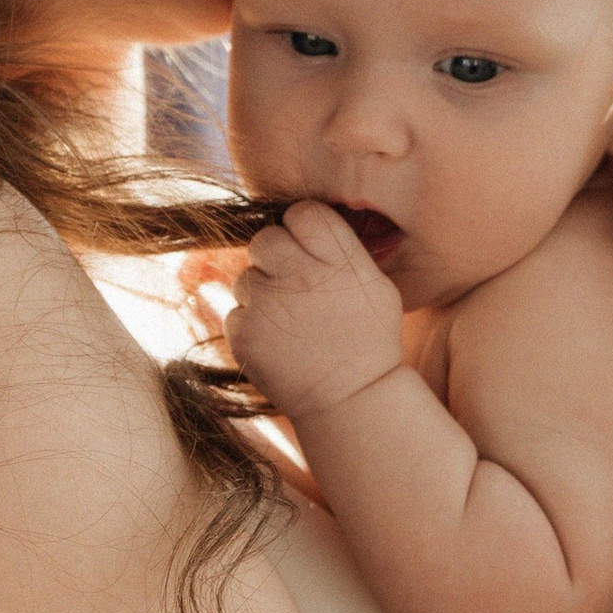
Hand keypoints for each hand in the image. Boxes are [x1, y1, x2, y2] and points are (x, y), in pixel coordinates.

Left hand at [226, 201, 406, 420]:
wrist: (351, 399)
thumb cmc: (368, 340)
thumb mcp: (376, 286)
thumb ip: (342, 249)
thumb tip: (307, 221)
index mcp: (339, 258)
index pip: (303, 213)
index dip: (302, 230)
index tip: (308, 251)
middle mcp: (302, 274)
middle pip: (265, 239)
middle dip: (274, 259)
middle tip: (292, 288)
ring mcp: (268, 303)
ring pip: (245, 277)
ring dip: (261, 295)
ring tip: (289, 324)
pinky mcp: (245, 332)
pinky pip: (236, 312)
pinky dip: (252, 327)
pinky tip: (278, 345)